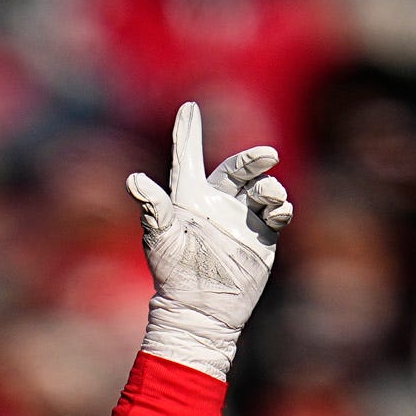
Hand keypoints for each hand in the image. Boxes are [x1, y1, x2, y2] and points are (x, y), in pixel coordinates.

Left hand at [127, 103, 291, 382]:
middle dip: (252, 160)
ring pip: (261, 188)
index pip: (189, 157)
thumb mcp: (160, 238)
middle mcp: (216, 204)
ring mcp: (241, 219)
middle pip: (237, 169)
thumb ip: (152, 207)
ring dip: (269, 187)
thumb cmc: (173, 274)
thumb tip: (134, 179)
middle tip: (267, 156)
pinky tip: (278, 212)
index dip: (188, 132)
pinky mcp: (261, 237)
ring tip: (270, 197)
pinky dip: (281, 208)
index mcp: (189, 198)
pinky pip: (277, 213)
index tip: (189, 106)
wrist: (201, 309)